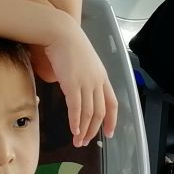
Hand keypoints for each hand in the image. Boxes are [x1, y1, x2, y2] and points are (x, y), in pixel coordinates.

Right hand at [40, 19, 118, 145]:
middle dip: (94, 130)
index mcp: (102, 76)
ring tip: (78, 141)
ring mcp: (86, 83)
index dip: (112, 120)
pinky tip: (73, 131)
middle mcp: (97, 81)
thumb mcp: (83, 62)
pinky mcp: (72, 84)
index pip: (112, 103)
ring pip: (89, 113)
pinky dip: (75, 122)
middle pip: (100, 112)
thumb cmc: (68, 44)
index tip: (109, 133)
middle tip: (86, 142)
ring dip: (83, 129)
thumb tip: (75, 90)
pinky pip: (76, 108)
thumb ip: (84, 77)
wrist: (60, 32)